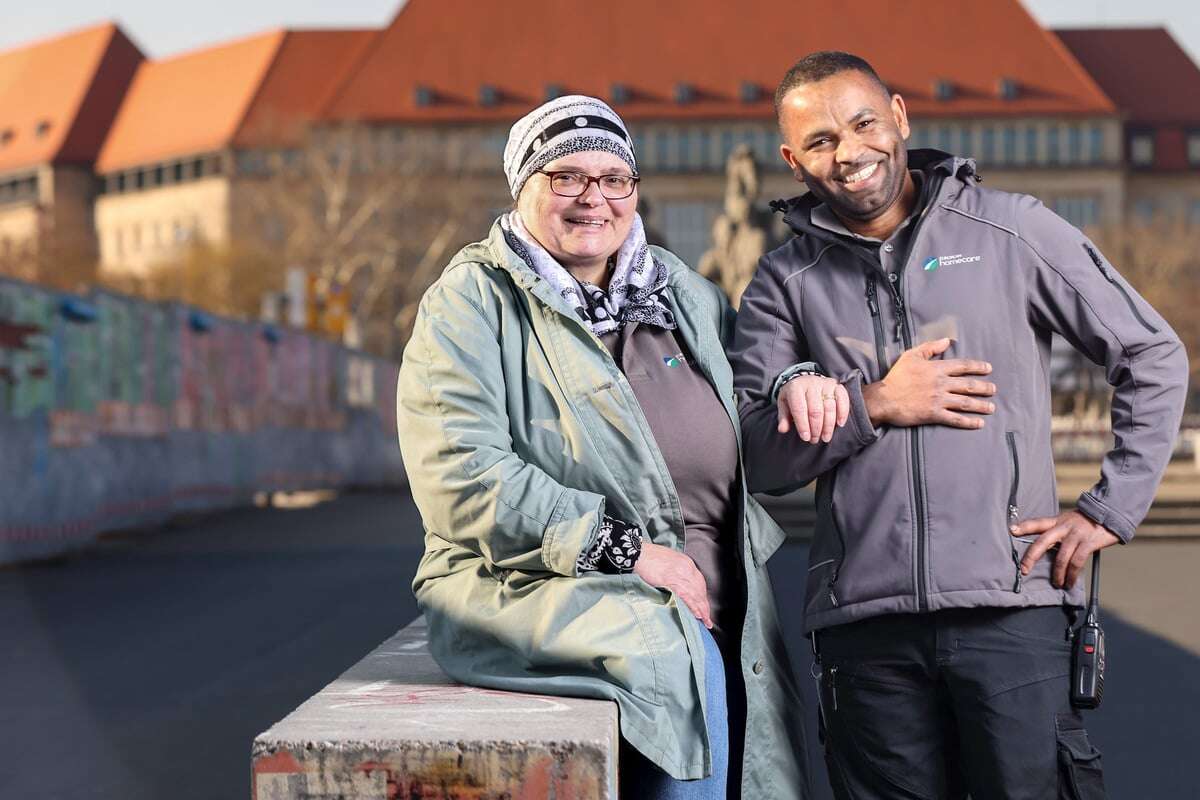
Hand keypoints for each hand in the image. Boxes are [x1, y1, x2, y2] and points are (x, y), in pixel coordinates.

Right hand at [633, 542, 712, 627]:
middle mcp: (686, 568)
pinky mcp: (671, 581)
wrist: (639, 553)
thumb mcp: (670, 560)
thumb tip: (681, 583)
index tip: (704, 604)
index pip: (700, 581)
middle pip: (700, 589)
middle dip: (705, 604)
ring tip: (705, 619)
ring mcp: (680, 574)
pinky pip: (686, 596)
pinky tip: (696, 614)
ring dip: (702, 609)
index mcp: (686, 562)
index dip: (703, 595)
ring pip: (696, 594)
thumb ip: (678, 570)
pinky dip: (693, 606)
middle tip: (707, 616)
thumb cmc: (650, 556)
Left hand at [777, 375, 849, 442]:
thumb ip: (783, 417)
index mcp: (795, 387)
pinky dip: (843, 412)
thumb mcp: (784, 404)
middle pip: (816, 410)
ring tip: (825, 437)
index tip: (805, 438)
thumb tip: (782, 429)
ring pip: (830, 407)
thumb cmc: (794, 396)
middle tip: (814, 440)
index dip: (803, 425)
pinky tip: (840, 424)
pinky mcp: (837, 386)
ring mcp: (825, 383)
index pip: (800, 408)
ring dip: (828, 425)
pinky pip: (843, 399)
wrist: (804, 380)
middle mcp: (811, 383)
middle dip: (816, 428)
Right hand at [861, 338, 995, 428]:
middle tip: (993, 390)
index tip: (988, 369)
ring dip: (981, 405)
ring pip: (965, 402)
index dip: (978, 367)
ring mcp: (939, 400)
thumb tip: (946, 341)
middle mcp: (941, 384)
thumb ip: (930, 347)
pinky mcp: (934, 414)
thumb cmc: (896, 377)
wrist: (884, 398)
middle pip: (968, 385)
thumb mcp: (911, 356)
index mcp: (937, 369)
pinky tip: (979, 423)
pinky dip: (968, 422)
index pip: (963, 366)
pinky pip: (955, 418)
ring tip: (991, 407)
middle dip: (984, 388)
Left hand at [1011, 510, 1119, 589]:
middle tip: (1024, 570)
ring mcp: (1076, 535)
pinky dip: (1072, 575)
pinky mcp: (1088, 543)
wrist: (1112, 514)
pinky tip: (1070, 582)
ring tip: (1057, 583)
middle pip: (1043, 541)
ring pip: (1061, 557)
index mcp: (1057, 521)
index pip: (1037, 522)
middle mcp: (1064, 527)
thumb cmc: (1088, 521)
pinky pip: (1077, 562)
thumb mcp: (1069, 521)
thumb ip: (1058, 532)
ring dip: (1057, 573)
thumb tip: (1046, 550)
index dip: (1024, 526)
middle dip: (1031, 557)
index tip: (1011, 530)